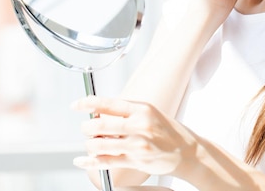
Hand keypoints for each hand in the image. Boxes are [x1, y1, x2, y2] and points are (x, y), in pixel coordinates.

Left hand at [71, 96, 197, 176]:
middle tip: (87, 128)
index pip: (108, 103)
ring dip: (90, 144)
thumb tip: (98, 112)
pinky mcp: (136, 161)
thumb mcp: (150, 112)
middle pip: (99, 125)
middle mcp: (139, 125)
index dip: (87, 103)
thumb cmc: (168, 131)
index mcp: (141, 109)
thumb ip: (126, 111)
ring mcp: (137, 144)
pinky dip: (90, 162)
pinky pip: (106, 162)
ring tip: (93, 143)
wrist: (188, 152)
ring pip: (99, 145)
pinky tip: (82, 160)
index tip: (76, 105)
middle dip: (87, 127)